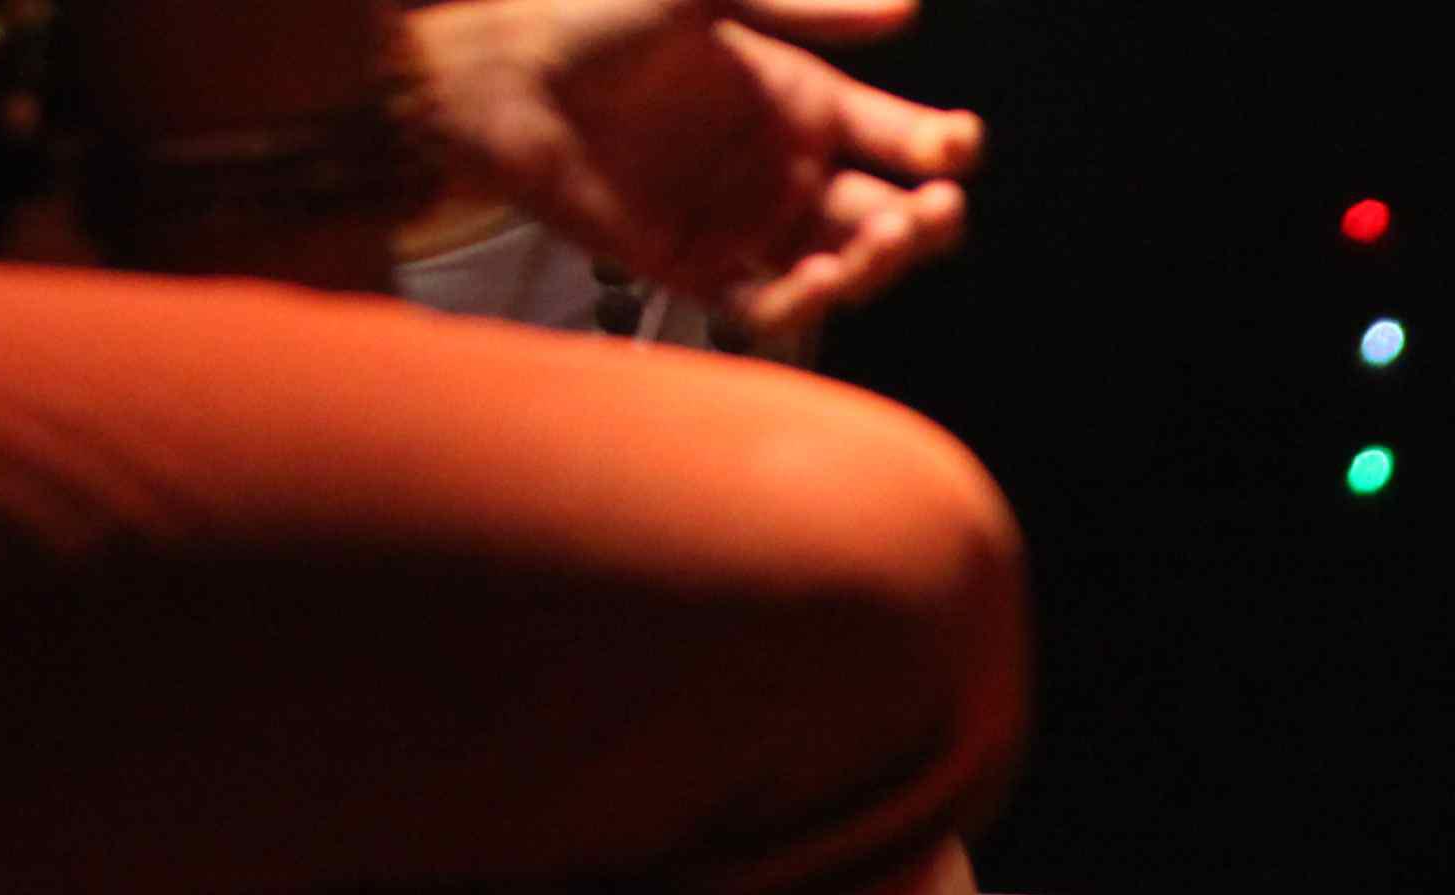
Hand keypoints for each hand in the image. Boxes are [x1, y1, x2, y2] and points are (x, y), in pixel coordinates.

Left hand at [401, 0, 980, 332]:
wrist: (498, 85)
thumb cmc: (592, 24)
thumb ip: (808, 9)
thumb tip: (909, 8)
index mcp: (801, 100)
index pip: (896, 136)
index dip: (938, 146)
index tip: (956, 144)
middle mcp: (783, 169)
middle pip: (886, 212)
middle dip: (924, 219)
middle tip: (932, 211)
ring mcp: (747, 225)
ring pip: (842, 266)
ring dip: (874, 264)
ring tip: (877, 245)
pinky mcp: (701, 271)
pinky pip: (769, 306)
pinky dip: (798, 305)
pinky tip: (814, 283)